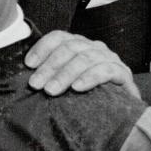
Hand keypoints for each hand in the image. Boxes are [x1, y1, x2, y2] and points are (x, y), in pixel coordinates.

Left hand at [25, 31, 140, 99]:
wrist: (121, 112)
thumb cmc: (88, 97)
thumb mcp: (67, 83)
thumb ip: (51, 77)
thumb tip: (28, 79)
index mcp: (79, 46)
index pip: (59, 37)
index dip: (42, 48)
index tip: (29, 65)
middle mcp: (94, 48)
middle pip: (70, 48)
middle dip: (50, 66)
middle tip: (36, 84)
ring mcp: (110, 59)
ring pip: (85, 58)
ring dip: (65, 74)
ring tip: (51, 90)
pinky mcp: (123, 74)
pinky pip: (106, 71)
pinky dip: (90, 78)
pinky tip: (77, 88)